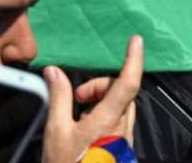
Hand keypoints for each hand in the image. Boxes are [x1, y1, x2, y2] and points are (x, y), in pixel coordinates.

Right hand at [42, 35, 142, 162]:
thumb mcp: (56, 132)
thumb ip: (59, 97)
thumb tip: (55, 72)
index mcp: (107, 122)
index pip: (127, 84)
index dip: (133, 60)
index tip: (136, 41)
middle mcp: (122, 130)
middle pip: (122, 93)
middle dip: (101, 85)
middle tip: (78, 97)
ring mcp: (123, 141)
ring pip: (121, 107)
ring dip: (102, 101)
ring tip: (78, 116)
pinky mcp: (121, 150)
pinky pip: (118, 122)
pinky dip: (103, 116)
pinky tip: (84, 130)